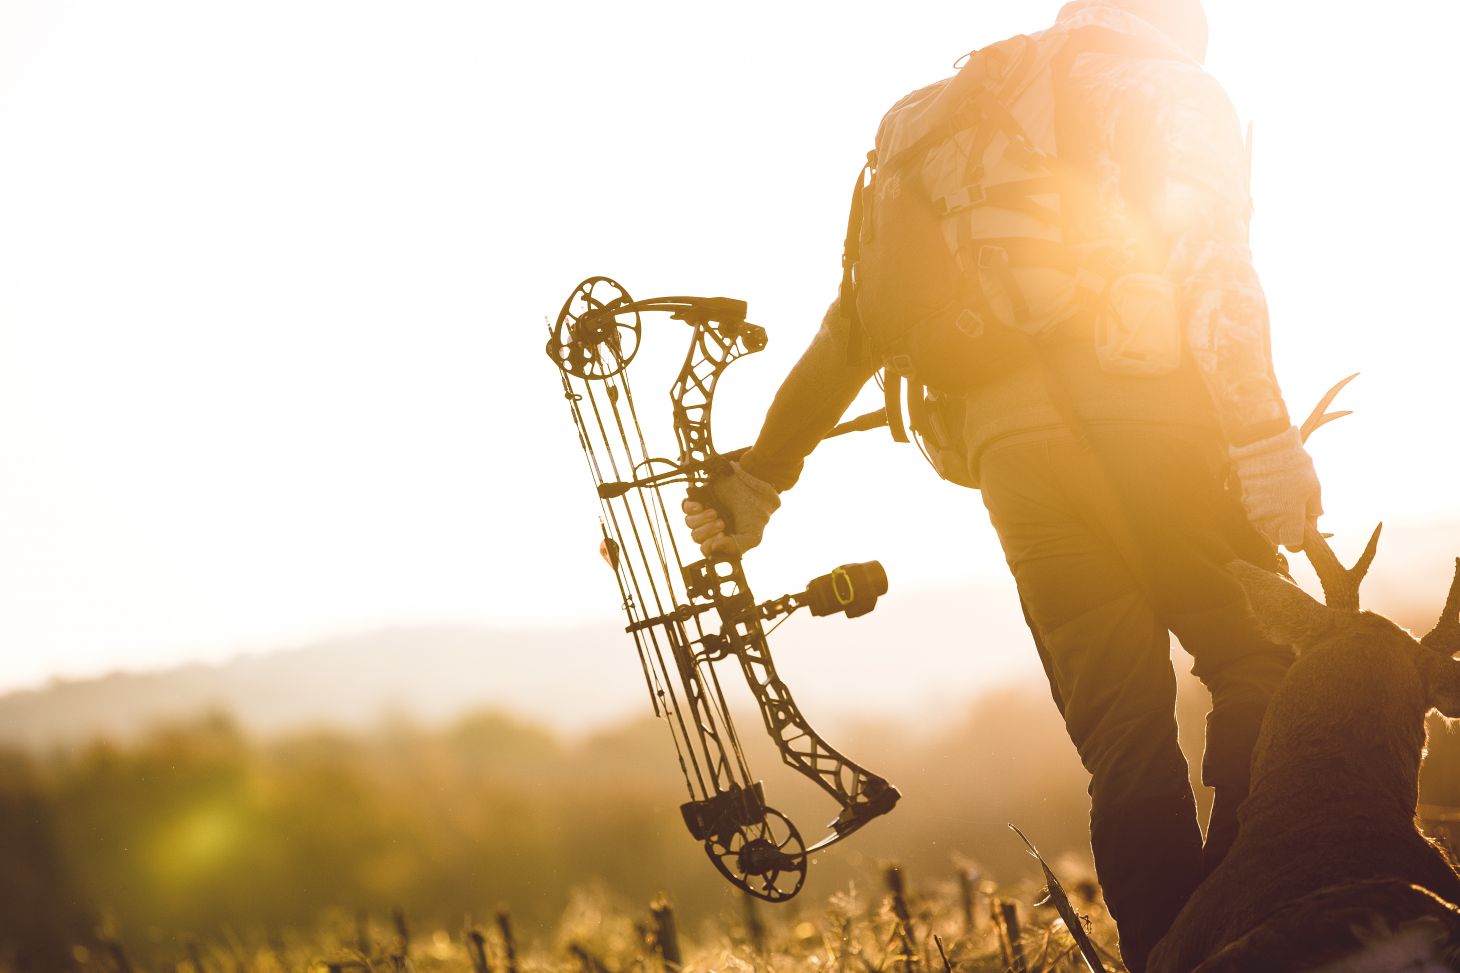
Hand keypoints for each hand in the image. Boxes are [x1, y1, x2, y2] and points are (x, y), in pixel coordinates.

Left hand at [680, 460, 780, 556]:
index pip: (706, 549)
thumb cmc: (756, 513)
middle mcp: (711, 527)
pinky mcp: (701, 498)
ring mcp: (705, 512)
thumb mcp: (752, 537)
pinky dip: (692, 509)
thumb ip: (736, 547)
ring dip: (701, 520)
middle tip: (721, 522)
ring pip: (690, 523)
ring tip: (715, 513)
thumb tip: (714, 548)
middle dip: (707, 531)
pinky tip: (702, 507)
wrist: (757, 487)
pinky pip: (686, 508)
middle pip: (696, 537)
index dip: (709, 546)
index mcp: (722, 539)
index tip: (721, 536)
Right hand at [1229, 426, 1322, 550]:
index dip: (1299, 539)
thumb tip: (1312, 523)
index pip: (1293, 545)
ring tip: (1279, 490)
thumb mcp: (1313, 485)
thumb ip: (1313, 510)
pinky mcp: (1238, 498)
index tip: (1302, 529)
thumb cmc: (1292, 463)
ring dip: (1271, 513)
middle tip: (1294, 504)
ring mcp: (1250, 510)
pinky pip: (1251, 508)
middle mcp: (1266, 520)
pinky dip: (1259, 501)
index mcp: (1289, 520)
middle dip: (1285, 525)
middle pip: (1276, 535)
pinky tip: (1266, 485)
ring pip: (1262, 521)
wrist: (1263, 441)